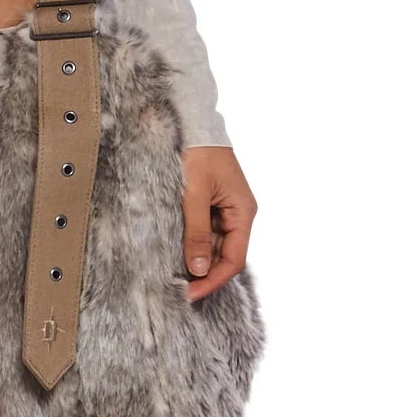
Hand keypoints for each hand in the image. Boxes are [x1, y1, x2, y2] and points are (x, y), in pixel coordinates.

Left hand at [180, 145, 255, 302]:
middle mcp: (238, 215)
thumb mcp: (194, 194)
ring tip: (172, 276)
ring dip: (195, 261)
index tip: (190, 294)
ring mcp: (224, 210)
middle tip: (177, 289)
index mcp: (243, 212)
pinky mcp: (210, 205)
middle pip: (224, 256)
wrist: (192, 122)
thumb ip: (196, 232)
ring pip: (213, 246)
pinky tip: (174, 254)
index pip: (233, 259)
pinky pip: (203, 233)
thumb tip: (199, 269)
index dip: (212, 279)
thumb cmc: (198, 153)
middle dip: (203, 274)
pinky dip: (191, 245)